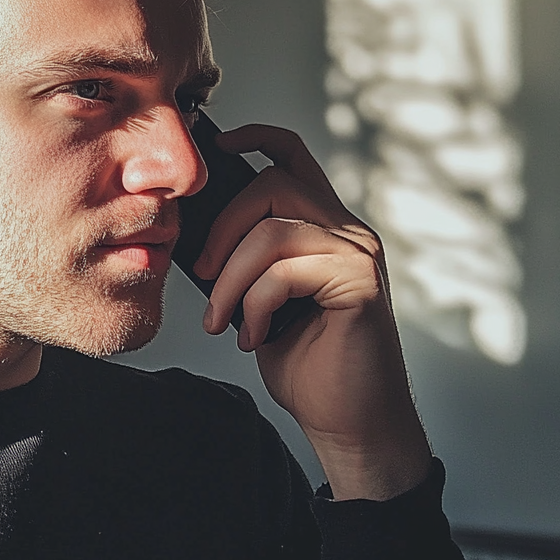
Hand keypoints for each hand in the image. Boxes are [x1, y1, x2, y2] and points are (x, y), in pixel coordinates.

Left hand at [192, 124, 431, 500]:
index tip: (217, 145)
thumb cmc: (304, 360)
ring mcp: (358, 252)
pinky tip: (254, 336)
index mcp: (322, 226)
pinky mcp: (361, 281)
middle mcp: (347, 229)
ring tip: (223, 320)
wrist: (347, 422)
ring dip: (230, 278)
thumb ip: (245, 256)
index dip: (255, 137)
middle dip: (222, 229)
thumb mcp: (259, 296)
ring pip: (271, 229)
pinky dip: (255, 305)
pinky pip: (284, 270)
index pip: (292, 156)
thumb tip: (199, 233)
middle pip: (271, 186)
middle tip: (202, 274)